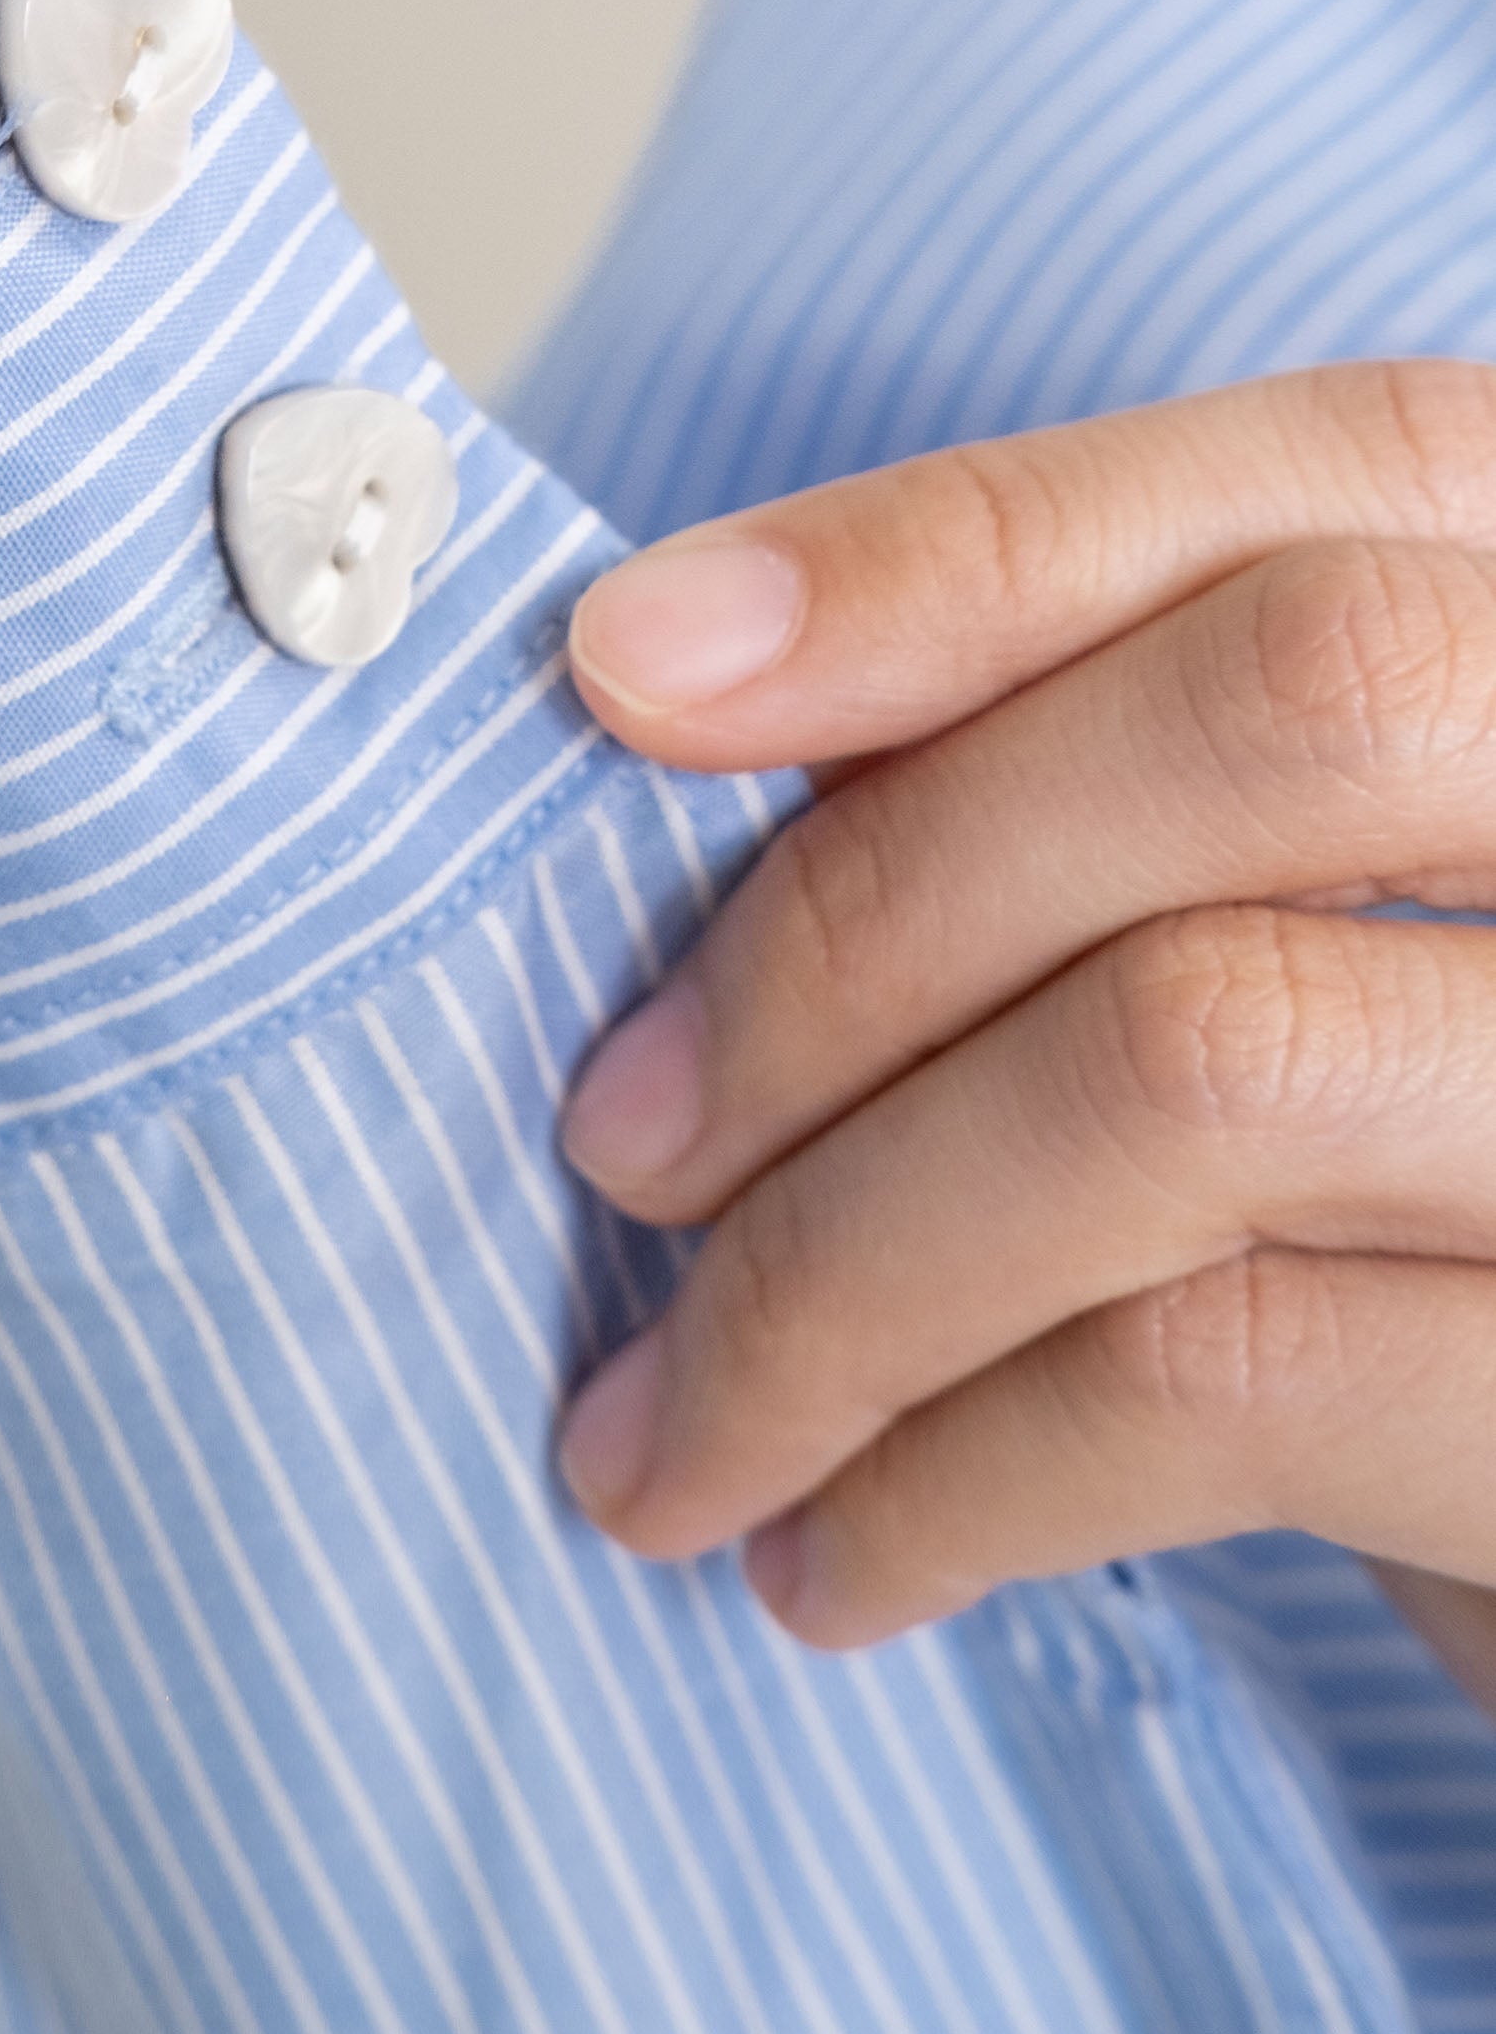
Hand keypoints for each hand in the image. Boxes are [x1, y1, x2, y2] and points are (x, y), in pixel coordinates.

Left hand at [551, 359, 1495, 1705]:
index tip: (623, 665)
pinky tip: (831, 1552)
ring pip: (1206, 1055)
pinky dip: (948, 1475)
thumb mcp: (1320, 939)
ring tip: (664, 1429)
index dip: (948, 552)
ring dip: (840, 1269)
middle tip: (620, 1133)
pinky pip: (1229, 1382)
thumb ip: (1104, 783)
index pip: (1313, 481)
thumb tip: (674, 697)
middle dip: (869, 919)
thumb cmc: (1430, 1218)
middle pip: (1276, 714)